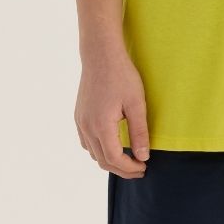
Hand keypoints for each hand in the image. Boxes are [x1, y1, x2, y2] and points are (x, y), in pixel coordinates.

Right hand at [75, 48, 150, 175]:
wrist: (100, 55)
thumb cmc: (121, 76)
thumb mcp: (136, 104)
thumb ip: (139, 132)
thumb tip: (143, 157)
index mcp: (101, 125)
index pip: (114, 158)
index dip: (130, 168)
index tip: (144, 167)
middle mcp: (87, 127)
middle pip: (102, 160)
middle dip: (122, 169)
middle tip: (140, 169)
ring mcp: (80, 122)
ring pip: (93, 153)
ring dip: (110, 160)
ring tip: (129, 160)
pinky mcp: (79, 116)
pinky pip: (86, 142)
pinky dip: (99, 150)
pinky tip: (112, 146)